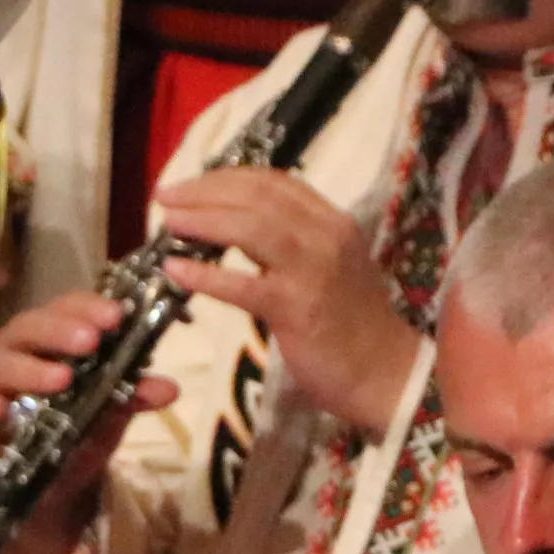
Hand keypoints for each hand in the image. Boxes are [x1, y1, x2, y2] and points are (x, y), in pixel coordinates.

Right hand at [0, 289, 177, 530]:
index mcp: (54, 341)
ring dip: (32, 369)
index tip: (117, 315)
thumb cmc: (80, 434)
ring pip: (3, 364)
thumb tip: (169, 388)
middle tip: (90, 341)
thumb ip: (133, 397)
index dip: (88, 307)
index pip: (66, 310)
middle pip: (30, 328)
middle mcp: (21, 353)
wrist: (54, 488)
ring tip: (62, 379)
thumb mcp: (110, 416)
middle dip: (59, 330)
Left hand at [158, 167, 421, 432]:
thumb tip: (233, 226)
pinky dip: (205, 275)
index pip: (275, 182)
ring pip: (250, 227)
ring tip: (167, 222)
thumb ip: (293, 242)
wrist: (387, 375)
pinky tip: (175, 272)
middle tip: (166, 197)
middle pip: (257, 196)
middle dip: (205, 191)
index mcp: (334, 221)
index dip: (226, 178)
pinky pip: (243, 285)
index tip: (191, 184)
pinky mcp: (298, 309)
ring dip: (202, 220)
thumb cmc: (353, 325)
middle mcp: (326, 235)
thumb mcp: (330, 266)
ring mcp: (313, 270)